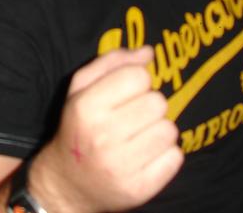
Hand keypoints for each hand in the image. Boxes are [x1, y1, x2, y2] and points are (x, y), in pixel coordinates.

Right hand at [28, 48, 181, 212]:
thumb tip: (147, 52)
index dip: (138, 80)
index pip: (138, 76)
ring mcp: (122, 166)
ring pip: (169, 129)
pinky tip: (146, 156)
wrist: (67, 184)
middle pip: (157, 102)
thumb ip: (111, 63)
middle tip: (134, 117)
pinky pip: (175, 157)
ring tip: (140, 137)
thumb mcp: (80, 89)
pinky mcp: (140, 189)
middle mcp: (102, 137)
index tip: (128, 92)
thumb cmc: (78, 128)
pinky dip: (166, 155)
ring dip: (159, 130)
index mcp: (86, 108)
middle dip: (150, 105)